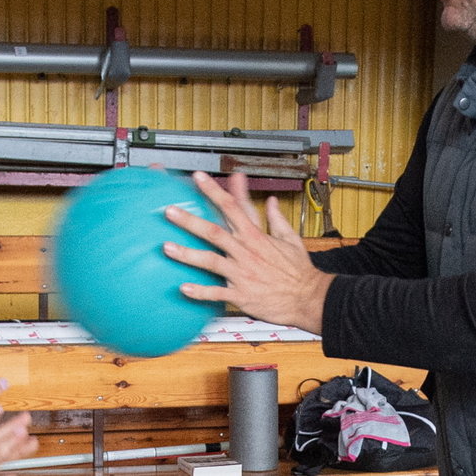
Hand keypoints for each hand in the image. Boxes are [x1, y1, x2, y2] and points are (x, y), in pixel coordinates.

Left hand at [163, 171, 333, 332]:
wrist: (308, 298)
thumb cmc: (299, 270)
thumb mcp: (291, 239)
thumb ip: (277, 219)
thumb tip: (271, 201)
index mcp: (256, 236)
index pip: (232, 207)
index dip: (214, 190)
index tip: (198, 178)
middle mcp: (245, 252)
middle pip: (213, 231)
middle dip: (190, 220)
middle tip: (170, 211)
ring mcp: (241, 273)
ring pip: (210, 261)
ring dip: (187, 254)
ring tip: (166, 247)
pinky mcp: (241, 295)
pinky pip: (216, 293)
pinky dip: (200, 292)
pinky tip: (183, 288)